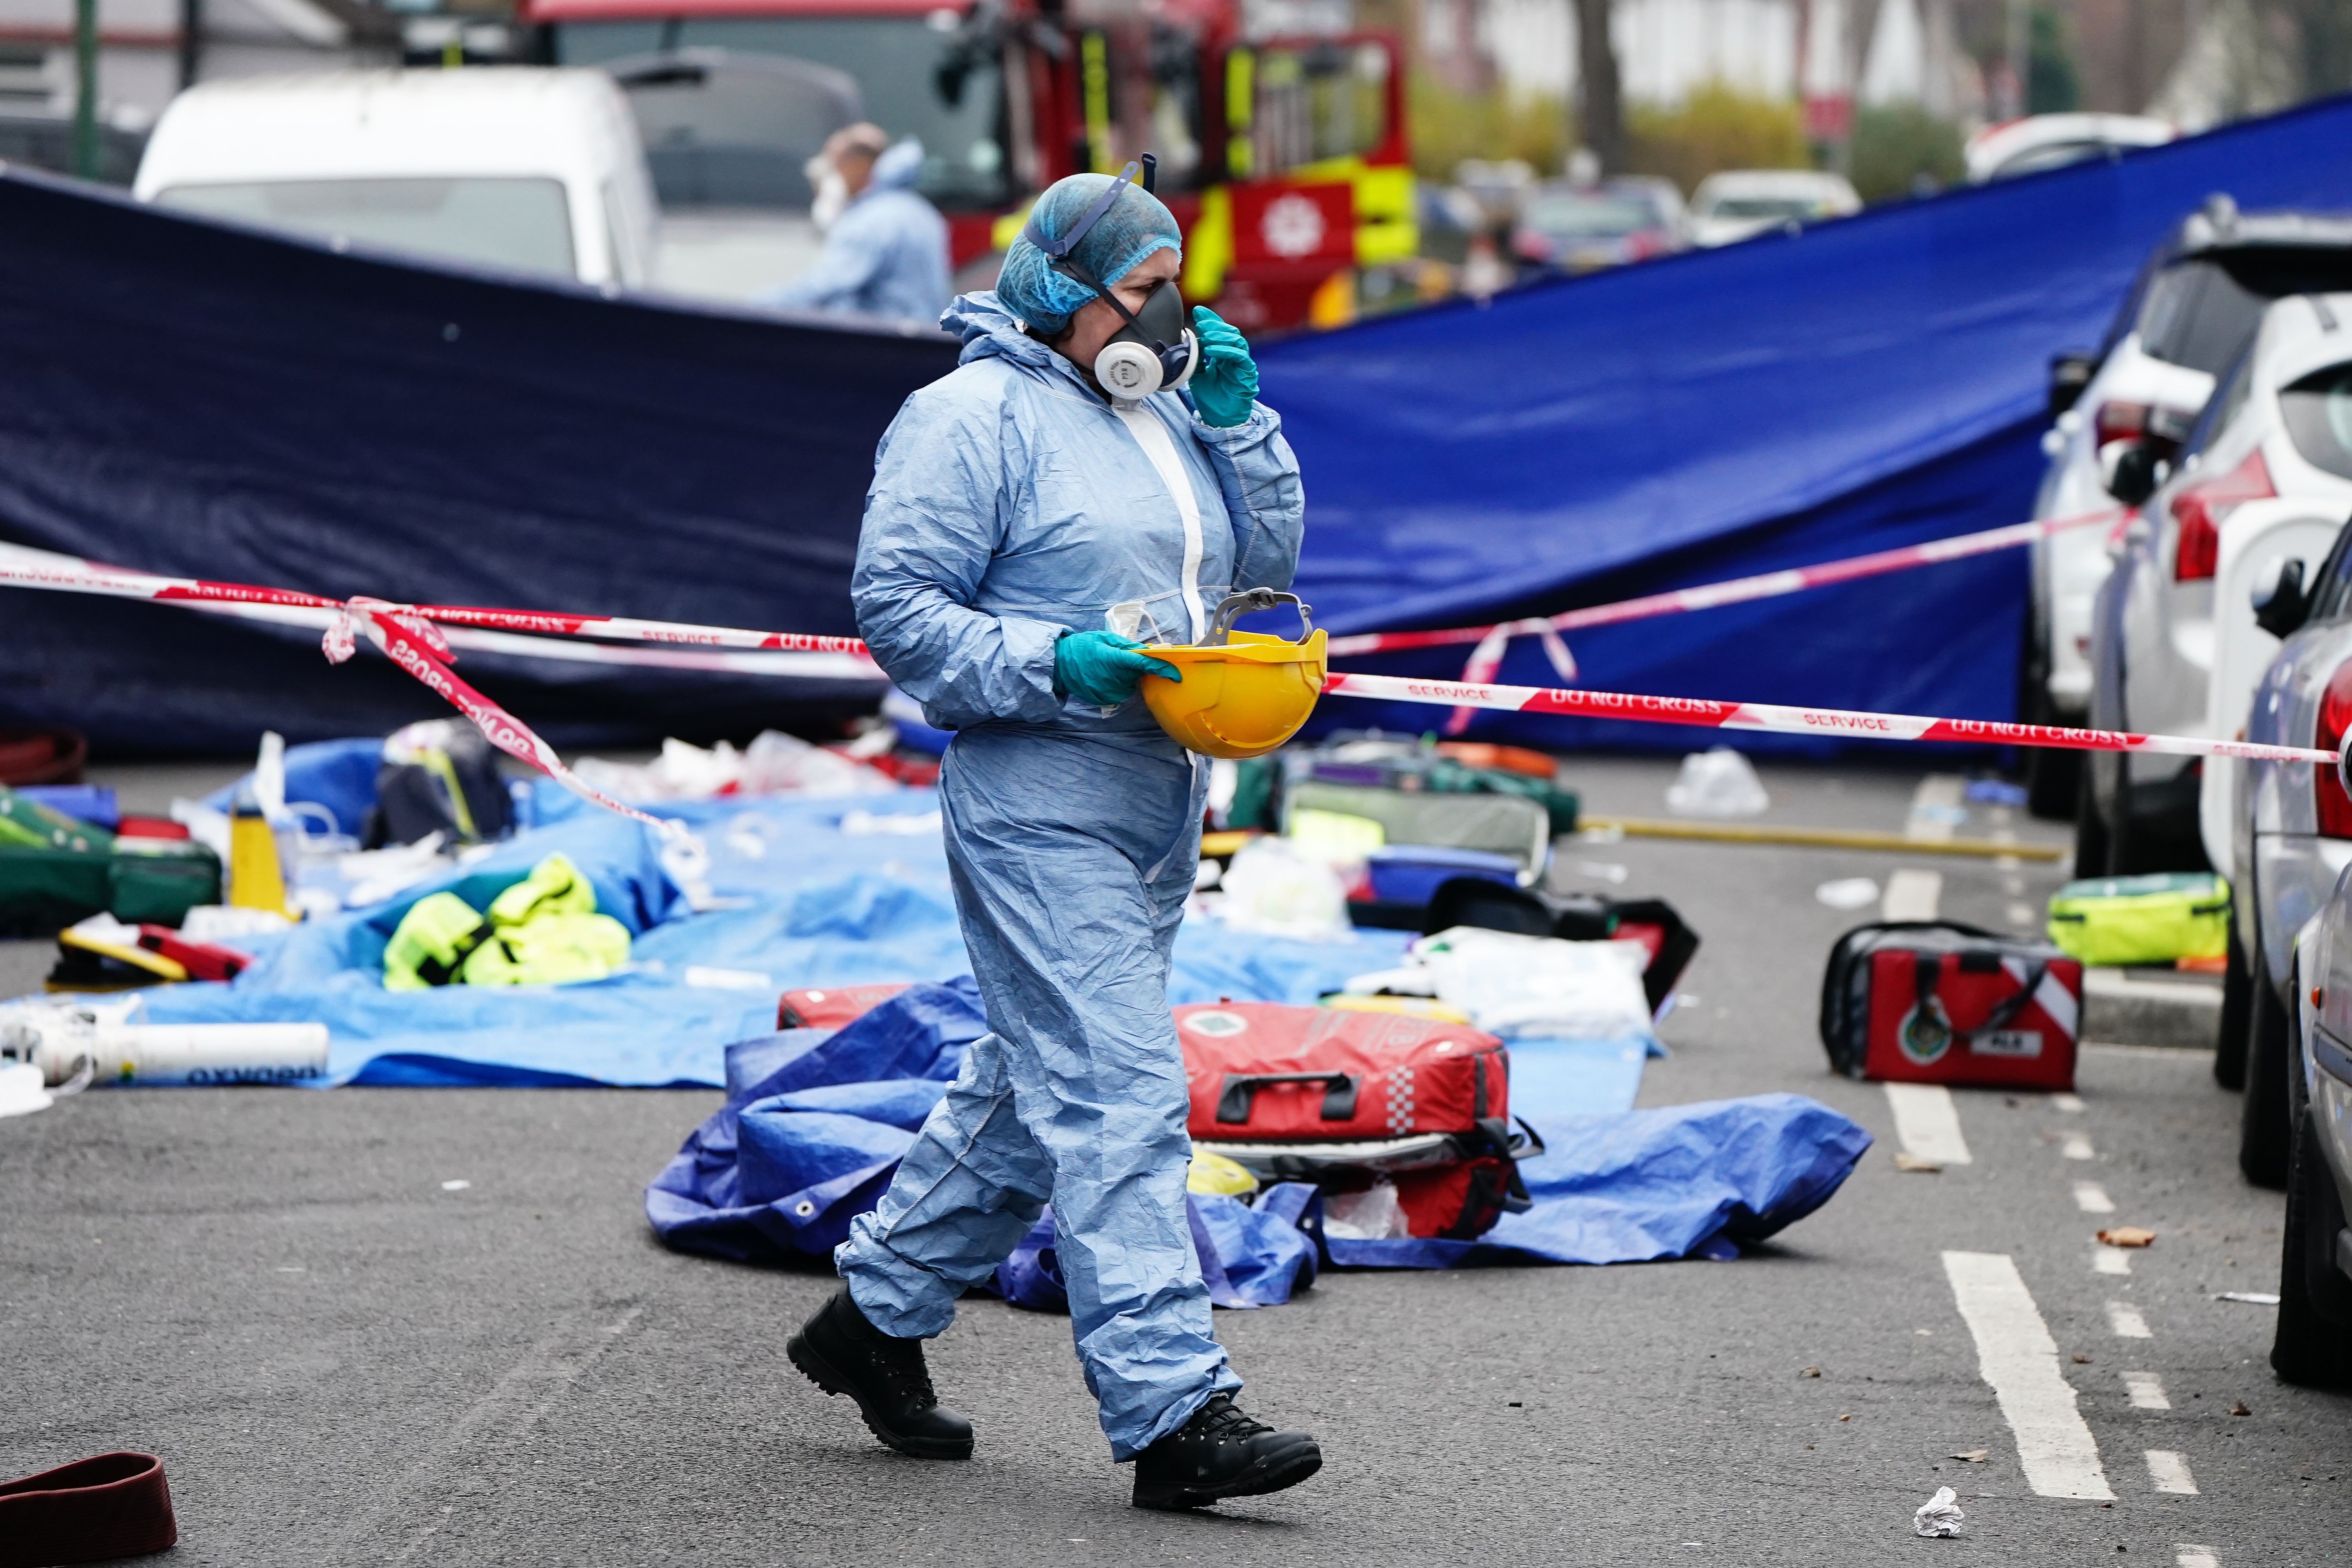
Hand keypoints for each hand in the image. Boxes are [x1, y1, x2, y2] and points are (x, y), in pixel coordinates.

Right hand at [1054, 630, 1180, 705]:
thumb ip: (1127, 645)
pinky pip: (1120, 691)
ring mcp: (1108, 691)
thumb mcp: (1103, 638)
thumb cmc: (1081, 647)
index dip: (1163, 669)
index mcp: (1114, 659)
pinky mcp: (1104, 699)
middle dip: (1135, 667)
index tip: (1176, 674)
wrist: (1058, 664)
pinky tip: (1102, 676)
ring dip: (1125, 676)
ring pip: (1129, 684)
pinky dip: (1116, 684)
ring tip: (1106, 667)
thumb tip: (1149, 650)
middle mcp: (1113, 678)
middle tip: (1118, 658)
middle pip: (1138, 674)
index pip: (1144, 665)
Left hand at [1188, 306, 1257, 427]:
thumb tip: (1187, 340)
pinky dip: (1225, 350)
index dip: (1210, 320)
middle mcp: (1234, 357)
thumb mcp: (1195, 374)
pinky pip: (1240, 356)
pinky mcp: (1247, 373)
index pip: (1220, 331)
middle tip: (1200, 324)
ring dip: (1220, 336)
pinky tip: (1211, 350)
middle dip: (1215, 325)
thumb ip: (1194, 357)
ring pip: (1237, 340)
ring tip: (1205, 337)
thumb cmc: (1210, 398)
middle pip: (1230, 331)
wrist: (1219, 419)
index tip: (1197, 312)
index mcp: (1224, 354)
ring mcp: (1242, 364)